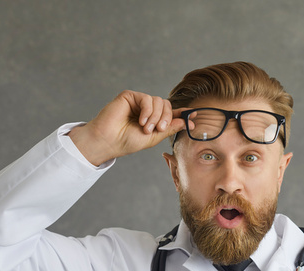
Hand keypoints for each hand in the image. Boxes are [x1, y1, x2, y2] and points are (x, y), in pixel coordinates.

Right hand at [68, 90, 185, 165]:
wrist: (109, 141)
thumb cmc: (127, 141)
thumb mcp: (154, 137)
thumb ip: (170, 128)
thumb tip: (188, 122)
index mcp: (153, 119)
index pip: (171, 113)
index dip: (183, 114)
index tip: (194, 116)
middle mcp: (147, 109)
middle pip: (167, 105)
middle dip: (166, 118)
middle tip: (159, 129)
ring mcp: (138, 101)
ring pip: (159, 102)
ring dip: (155, 117)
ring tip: (145, 128)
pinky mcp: (130, 96)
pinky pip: (147, 99)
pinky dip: (147, 111)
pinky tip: (141, 121)